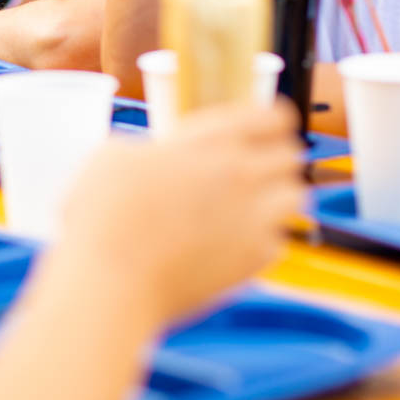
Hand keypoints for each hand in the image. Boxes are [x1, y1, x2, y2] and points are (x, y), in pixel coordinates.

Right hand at [58, 102, 304, 324]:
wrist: (110, 283)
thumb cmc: (102, 217)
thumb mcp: (114, 154)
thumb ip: (152, 147)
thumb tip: (159, 157)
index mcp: (211, 140)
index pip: (273, 115)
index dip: (269, 119)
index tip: (260, 127)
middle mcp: (242, 175)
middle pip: (291, 154)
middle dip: (274, 157)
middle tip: (250, 167)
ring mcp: (253, 220)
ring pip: (296, 196)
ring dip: (277, 196)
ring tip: (249, 203)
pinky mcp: (252, 261)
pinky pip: (277, 241)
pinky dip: (260, 240)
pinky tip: (230, 242)